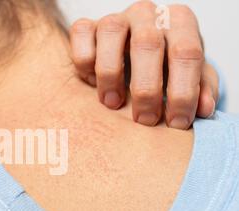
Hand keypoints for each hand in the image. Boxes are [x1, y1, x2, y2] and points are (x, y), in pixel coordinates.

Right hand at [69, 0, 218, 129]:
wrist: (135, 49)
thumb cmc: (165, 64)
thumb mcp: (189, 75)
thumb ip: (200, 89)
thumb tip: (203, 110)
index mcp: (180, 22)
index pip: (187, 53)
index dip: (183, 91)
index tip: (176, 122)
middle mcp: (148, 14)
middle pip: (148, 43)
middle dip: (146, 88)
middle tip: (145, 119)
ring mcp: (116, 17)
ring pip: (111, 32)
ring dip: (110, 73)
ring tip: (113, 104)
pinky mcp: (88, 25)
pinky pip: (81, 34)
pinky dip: (85, 61)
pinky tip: (92, 82)